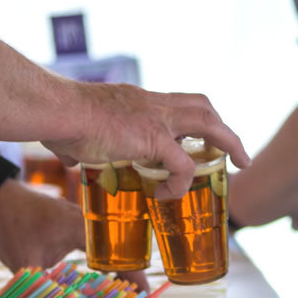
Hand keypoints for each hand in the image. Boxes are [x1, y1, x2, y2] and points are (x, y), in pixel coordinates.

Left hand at [0, 181, 150, 292]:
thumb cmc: (10, 225)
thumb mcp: (23, 262)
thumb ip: (38, 290)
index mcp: (83, 228)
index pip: (119, 256)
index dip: (135, 281)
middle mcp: (89, 223)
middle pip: (121, 254)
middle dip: (133, 282)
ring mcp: (83, 223)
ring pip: (110, 251)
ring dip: (119, 274)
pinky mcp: (74, 226)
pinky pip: (98, 248)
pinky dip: (104, 266)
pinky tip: (106, 283)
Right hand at [43, 83, 250, 198]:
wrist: (56, 112)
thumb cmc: (57, 121)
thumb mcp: (74, 133)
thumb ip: (78, 145)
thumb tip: (69, 158)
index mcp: (136, 102)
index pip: (173, 104)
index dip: (189, 120)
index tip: (195, 139)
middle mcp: (152, 104)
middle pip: (202, 105)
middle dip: (222, 127)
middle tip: (234, 151)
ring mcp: (156, 119)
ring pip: (209, 124)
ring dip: (229, 143)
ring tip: (241, 164)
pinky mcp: (153, 138)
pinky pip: (182, 165)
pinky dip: (182, 182)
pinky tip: (168, 196)